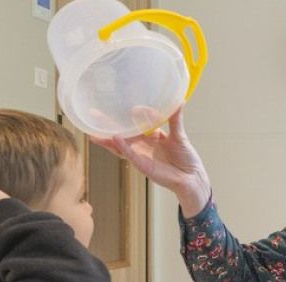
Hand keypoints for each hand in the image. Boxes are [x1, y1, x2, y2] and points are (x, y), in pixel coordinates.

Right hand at [89, 108, 210, 217]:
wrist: (192, 178)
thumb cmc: (186, 159)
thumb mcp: (180, 135)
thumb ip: (175, 119)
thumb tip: (179, 100)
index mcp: (152, 137)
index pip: (137, 123)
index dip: (133, 114)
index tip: (132, 107)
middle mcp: (144, 145)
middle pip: (123, 133)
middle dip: (108, 125)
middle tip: (94, 114)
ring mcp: (141, 155)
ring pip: (121, 145)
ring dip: (107, 138)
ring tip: (93, 129)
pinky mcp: (143, 165)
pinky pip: (130, 154)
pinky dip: (122, 146)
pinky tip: (114, 138)